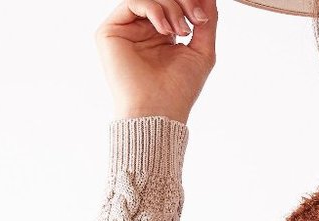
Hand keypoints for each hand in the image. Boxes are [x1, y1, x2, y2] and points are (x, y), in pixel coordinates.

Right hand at [94, 1, 218, 122]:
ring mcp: (126, 29)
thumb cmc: (179, 90)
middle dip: (183, 2)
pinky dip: (154, 9)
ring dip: (171, 7)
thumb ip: (207, 21)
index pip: (174, 4)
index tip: (204, 16)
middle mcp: (142, 29)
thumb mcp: (202, 52)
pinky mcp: (111, 31)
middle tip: (197, 18)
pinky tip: (165, 31)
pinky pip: (132, 1)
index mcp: (161, 34)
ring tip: (181, 31)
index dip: (190, 3)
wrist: (159, 111)